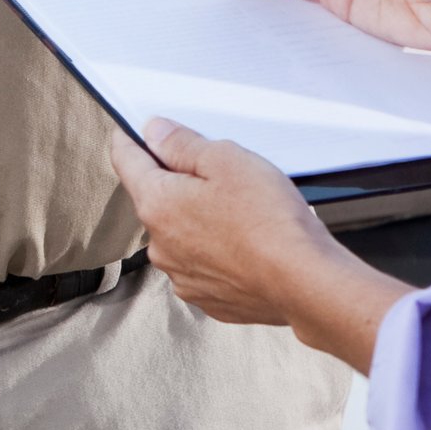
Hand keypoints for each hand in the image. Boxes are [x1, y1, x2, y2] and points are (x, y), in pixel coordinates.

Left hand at [106, 121, 406, 369]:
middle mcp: (160, 245)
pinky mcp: (207, 297)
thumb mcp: (226, 159)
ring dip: (199, 221)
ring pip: (180, 234)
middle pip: (157, 199)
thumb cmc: (269, 221)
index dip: (130, 140)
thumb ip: (182, 143)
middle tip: (219, 176)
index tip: (134, 132)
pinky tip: (246, 244)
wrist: (304, 282)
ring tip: (241, 215)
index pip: (126, 161)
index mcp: (157, 204)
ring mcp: (182, 276)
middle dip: (179, 184)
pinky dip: (218, 252)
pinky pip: (203, 264)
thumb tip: (154, 133)